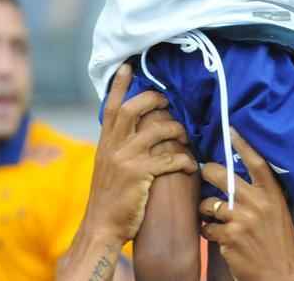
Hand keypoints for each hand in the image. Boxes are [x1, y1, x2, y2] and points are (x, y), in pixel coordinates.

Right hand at [85, 64, 197, 244]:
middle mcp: (113, 146)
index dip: (120, 85)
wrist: (102, 227)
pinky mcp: (140, 175)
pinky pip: (169, 159)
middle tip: (169, 104)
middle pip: (134, 109)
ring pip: (157, 130)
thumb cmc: (109, 198)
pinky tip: (190, 166)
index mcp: (105, 142)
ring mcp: (126, 159)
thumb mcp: (106, 166)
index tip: (127, 66)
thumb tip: (132, 130)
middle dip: (155, 100)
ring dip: (176, 131)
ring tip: (184, 139)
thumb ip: (116, 146)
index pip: (111, 106)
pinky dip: (184, 160)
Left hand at [199, 128, 293, 280]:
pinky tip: (218, 237)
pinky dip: (208, 232)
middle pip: (222, 176)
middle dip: (207, 171)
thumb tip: (241, 173)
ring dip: (205, 211)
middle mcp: (258, 203)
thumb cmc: (278, 243)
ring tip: (213, 218)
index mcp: (273, 194)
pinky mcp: (230, 237)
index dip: (242, 143)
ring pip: (208, 204)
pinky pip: (206, 227)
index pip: (257, 162)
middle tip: (203, 171)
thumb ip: (264, 194)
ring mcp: (243, 219)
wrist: (279, 276)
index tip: (229, 128)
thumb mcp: (279, 213)